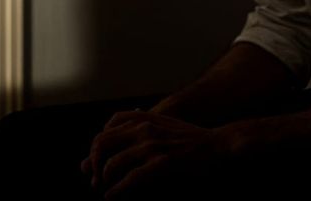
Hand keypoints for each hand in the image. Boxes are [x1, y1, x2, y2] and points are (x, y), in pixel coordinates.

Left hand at [81, 110, 232, 199]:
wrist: (218, 143)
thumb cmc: (189, 138)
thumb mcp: (163, 125)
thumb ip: (139, 130)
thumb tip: (115, 141)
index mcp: (143, 118)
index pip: (106, 129)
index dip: (96, 148)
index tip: (95, 163)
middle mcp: (143, 128)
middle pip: (102, 144)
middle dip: (93, 163)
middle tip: (94, 179)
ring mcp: (152, 145)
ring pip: (113, 163)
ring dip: (103, 179)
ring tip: (103, 189)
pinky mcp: (162, 163)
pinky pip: (131, 178)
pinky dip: (118, 189)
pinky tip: (112, 196)